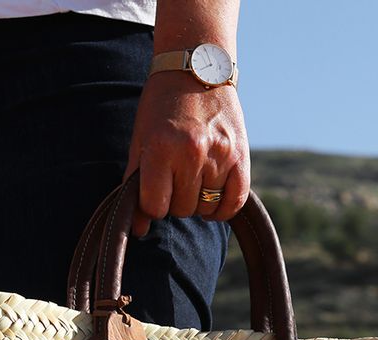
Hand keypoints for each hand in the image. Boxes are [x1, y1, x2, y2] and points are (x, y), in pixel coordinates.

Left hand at [122, 71, 250, 237]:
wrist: (197, 69)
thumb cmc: (161, 109)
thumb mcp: (140, 141)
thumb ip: (135, 186)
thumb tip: (138, 231)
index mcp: (161, 149)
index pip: (156, 207)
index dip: (153, 205)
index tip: (154, 192)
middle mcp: (191, 153)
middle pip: (181, 209)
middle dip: (175, 200)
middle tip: (175, 177)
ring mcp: (219, 155)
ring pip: (206, 209)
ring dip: (197, 201)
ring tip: (193, 177)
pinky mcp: (241, 157)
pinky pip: (233, 203)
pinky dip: (222, 208)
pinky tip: (213, 196)